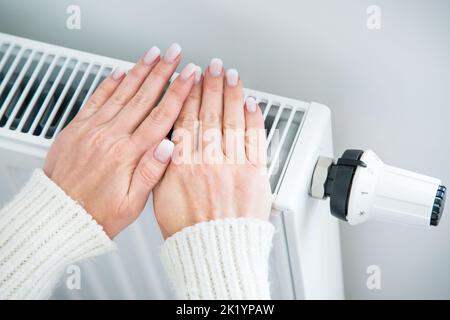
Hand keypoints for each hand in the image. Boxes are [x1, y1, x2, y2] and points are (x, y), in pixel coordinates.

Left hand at [44, 43, 199, 237]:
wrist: (59, 215)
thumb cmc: (97, 214)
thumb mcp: (131, 204)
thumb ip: (151, 173)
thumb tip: (168, 147)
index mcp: (127, 154)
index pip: (159, 117)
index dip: (178, 93)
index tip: (189, 76)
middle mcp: (110, 137)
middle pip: (143, 98)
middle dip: (162, 72)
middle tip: (175, 54)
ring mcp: (92, 130)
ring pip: (121, 93)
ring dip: (139, 71)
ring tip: (153, 54)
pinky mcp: (77, 129)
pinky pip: (95, 100)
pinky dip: (108, 83)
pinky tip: (120, 72)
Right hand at [153, 59, 271, 238]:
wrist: (216, 252)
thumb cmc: (189, 231)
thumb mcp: (161, 198)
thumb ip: (163, 167)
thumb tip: (166, 144)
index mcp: (183, 165)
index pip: (187, 119)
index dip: (189, 94)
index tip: (191, 78)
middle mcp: (208, 160)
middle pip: (210, 113)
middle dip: (211, 85)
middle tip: (213, 66)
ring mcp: (233, 165)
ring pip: (232, 120)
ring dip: (232, 94)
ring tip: (231, 75)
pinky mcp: (254, 174)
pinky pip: (255, 139)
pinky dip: (253, 119)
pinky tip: (251, 103)